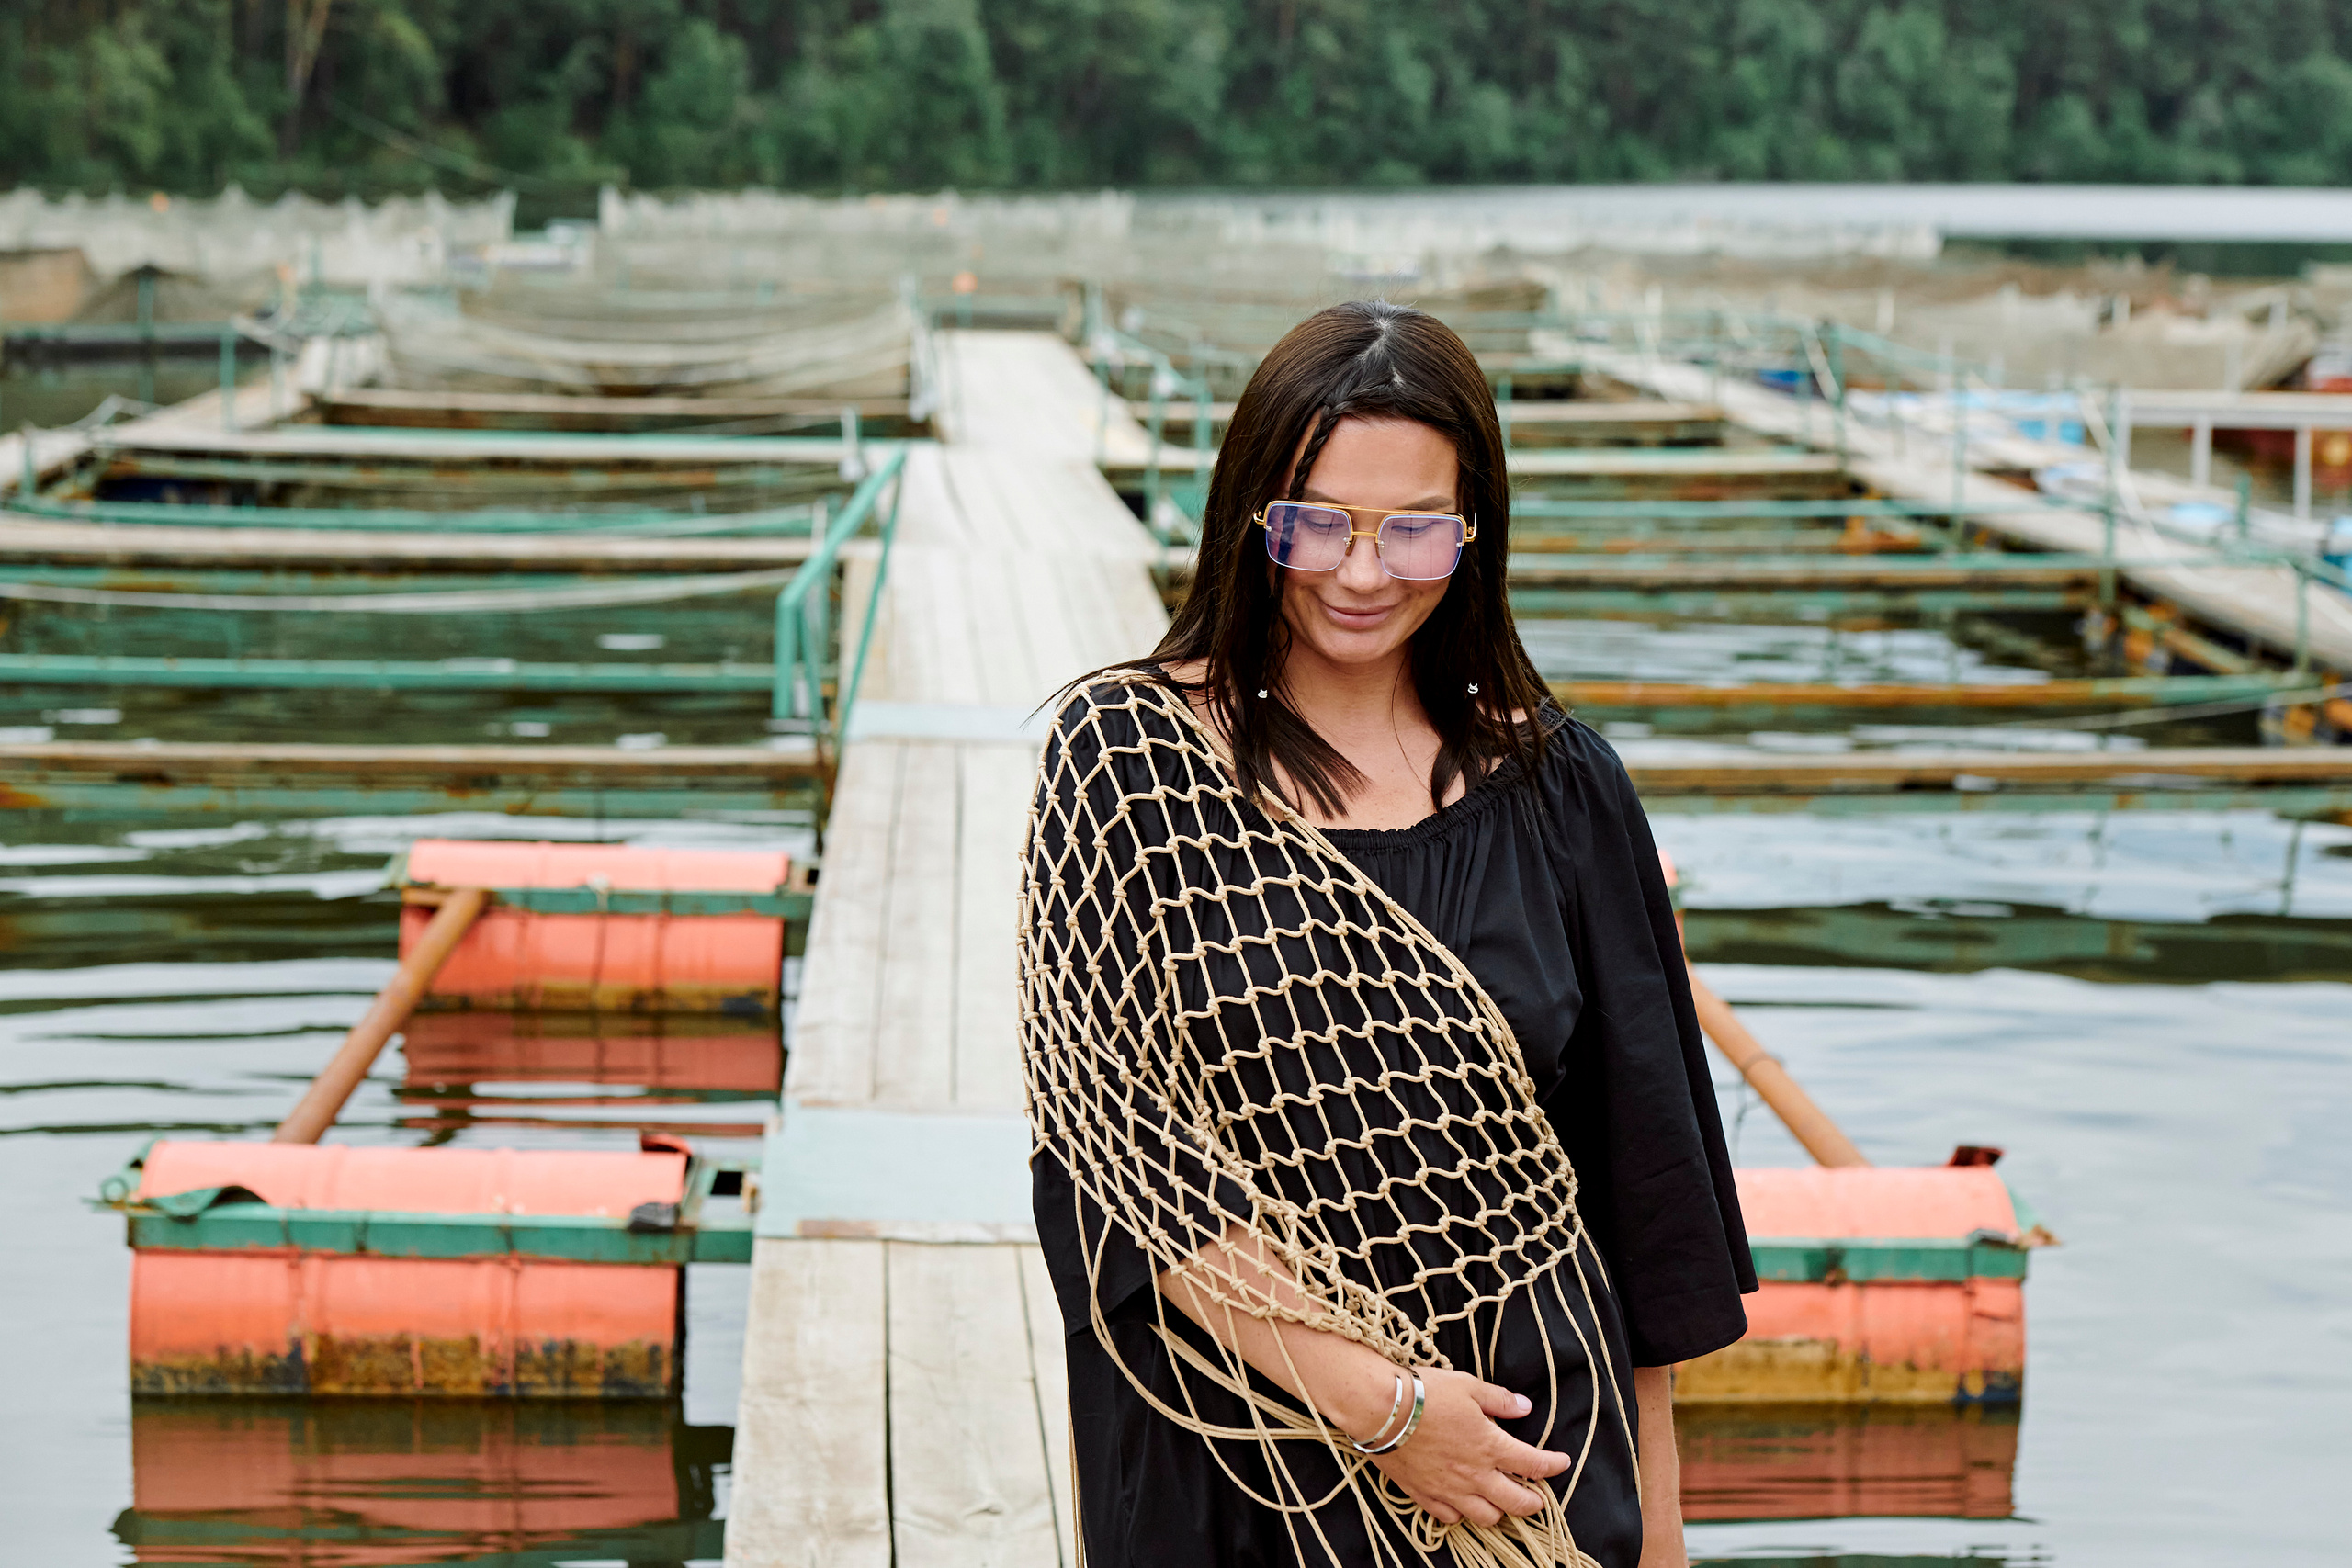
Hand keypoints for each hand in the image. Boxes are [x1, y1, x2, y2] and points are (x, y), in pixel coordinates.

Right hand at [1360, 1369, 1567, 1527]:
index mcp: (1491, 1446)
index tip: (1562, 1462)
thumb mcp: (1469, 1386)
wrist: (1381, 1410)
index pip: (1533, 1464)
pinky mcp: (1424, 1495)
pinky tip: (1462, 1504)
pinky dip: (1461, 1514)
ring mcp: (1450, 1490)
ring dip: (1499, 1511)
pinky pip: (1450, 1517)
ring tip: (1501, 1502)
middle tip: (1538, 1498)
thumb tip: (1524, 1407)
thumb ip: (1500, 1400)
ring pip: (1486, 1517)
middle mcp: (1475, 1475)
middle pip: (1516, 1502)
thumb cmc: (1426, 1393)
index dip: (1552, 1465)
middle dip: (1533, 1502)